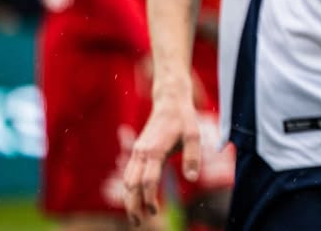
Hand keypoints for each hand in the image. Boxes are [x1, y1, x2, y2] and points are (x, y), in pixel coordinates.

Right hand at [123, 83, 201, 224]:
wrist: (169, 101)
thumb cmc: (184, 119)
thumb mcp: (194, 135)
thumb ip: (193, 157)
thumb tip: (192, 179)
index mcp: (155, 150)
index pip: (147, 181)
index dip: (149, 199)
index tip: (155, 212)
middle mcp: (142, 152)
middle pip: (131, 184)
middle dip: (132, 205)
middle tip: (137, 223)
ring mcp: (138, 151)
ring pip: (127, 180)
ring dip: (128, 199)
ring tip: (135, 216)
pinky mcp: (138, 150)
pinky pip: (129, 173)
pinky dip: (129, 188)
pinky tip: (133, 199)